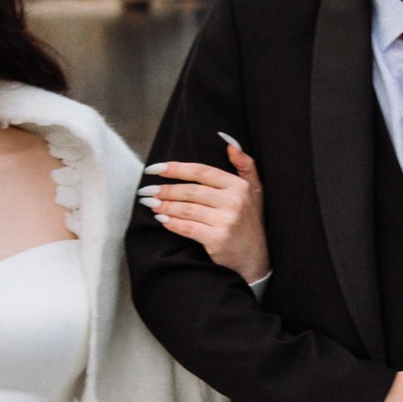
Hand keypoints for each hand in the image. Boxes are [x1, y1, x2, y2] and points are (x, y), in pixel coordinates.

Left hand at [140, 137, 269, 281]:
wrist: (256, 259)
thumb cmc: (251, 223)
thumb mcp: (256, 190)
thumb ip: (245, 165)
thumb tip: (229, 142)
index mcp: (239, 186)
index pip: (202, 172)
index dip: (176, 168)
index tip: (154, 168)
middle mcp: (234, 201)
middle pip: (191, 191)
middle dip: (165, 190)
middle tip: (146, 190)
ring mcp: (226, 221)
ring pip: (186, 209)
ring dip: (164, 206)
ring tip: (149, 204)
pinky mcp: (218, 239)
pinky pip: (187, 228)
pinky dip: (171, 223)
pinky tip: (161, 220)